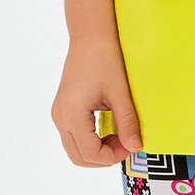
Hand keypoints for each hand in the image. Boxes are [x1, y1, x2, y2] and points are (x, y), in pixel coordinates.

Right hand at [51, 35, 143, 166]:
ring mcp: (59, 114)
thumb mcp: (120, 93)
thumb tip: (136, 147)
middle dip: (104, 157)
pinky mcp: (63, 110)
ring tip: (119, 136)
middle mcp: (60, 117)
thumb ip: (127, 122)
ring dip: (98, 151)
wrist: (90, 37)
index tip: (132, 145)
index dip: (114, 156)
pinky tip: (109, 129)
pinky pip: (74, 137)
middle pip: (79, 157)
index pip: (91, 153)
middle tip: (126, 144)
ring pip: (75, 150)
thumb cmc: (104, 58)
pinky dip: (92, 141)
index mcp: (71, 115)